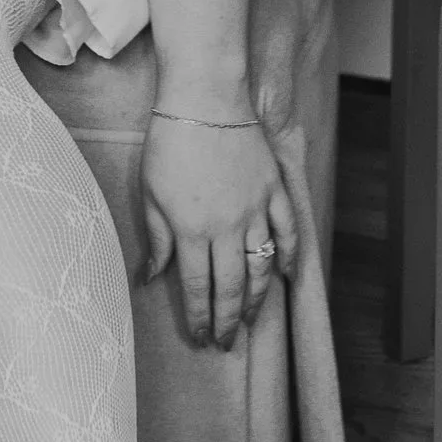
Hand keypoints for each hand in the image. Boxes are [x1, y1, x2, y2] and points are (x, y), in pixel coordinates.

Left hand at [138, 110, 296, 351]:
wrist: (205, 98)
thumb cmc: (170, 142)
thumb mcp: (150, 193)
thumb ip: (157, 239)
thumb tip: (151, 277)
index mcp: (191, 231)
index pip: (197, 287)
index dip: (200, 317)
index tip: (201, 337)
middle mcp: (227, 228)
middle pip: (232, 287)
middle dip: (228, 321)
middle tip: (226, 343)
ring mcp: (255, 210)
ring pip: (261, 267)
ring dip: (257, 300)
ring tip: (251, 321)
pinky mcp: (274, 190)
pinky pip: (288, 232)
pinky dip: (291, 257)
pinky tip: (287, 277)